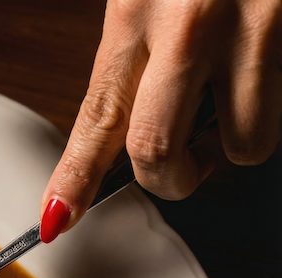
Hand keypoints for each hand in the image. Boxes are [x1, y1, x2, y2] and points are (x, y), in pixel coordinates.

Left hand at [39, 0, 281, 241]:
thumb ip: (137, 42)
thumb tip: (126, 116)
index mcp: (137, 9)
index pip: (95, 118)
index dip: (73, 178)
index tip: (58, 217)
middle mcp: (191, 23)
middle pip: (157, 150)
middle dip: (170, 178)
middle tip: (181, 167)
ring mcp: (257, 25)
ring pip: (245, 142)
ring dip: (239, 142)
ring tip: (236, 104)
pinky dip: (272, 107)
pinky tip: (267, 67)